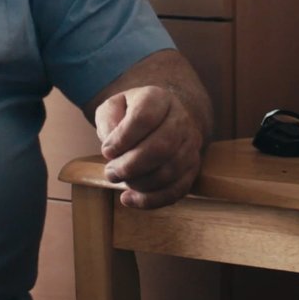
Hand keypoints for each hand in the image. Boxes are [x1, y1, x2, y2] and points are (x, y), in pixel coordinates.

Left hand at [94, 83, 204, 209]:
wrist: (161, 118)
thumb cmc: (131, 114)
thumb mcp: (113, 107)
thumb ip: (108, 120)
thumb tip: (112, 147)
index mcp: (159, 99)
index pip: (145, 118)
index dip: (123, 139)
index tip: (106, 150)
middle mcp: (181, 120)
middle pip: (161, 147)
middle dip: (130, 166)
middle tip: (110, 172)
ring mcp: (190, 144)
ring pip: (169, 171)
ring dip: (138, 183)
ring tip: (118, 180)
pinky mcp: (192, 167)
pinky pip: (177, 190)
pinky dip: (151, 200)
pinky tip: (128, 199)